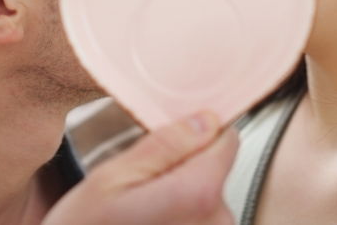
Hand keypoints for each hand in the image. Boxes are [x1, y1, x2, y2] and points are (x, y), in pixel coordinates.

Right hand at [43, 110, 238, 224]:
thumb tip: (204, 121)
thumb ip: (164, 146)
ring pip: (205, 199)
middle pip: (215, 170)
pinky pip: (199, 223)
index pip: (225, 139)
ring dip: (177, 200)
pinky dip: (177, 221)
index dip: (195, 135)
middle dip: (182, 170)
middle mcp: (217, 221)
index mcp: (198, 193)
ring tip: (139, 214)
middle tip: (138, 189)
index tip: (168, 145)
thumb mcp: (111, 179)